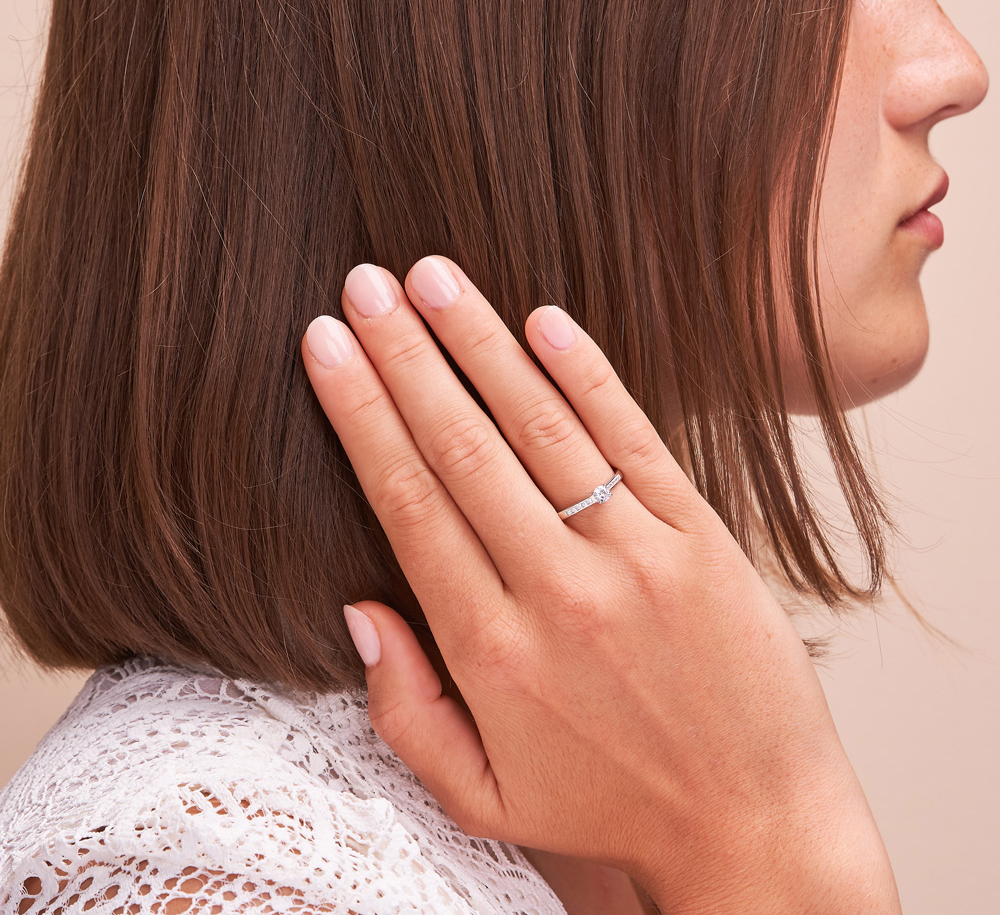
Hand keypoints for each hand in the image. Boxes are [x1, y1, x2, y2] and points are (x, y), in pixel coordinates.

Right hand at [300, 255, 899, 913]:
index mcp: (492, 651)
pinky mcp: (700, 536)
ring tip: (431, 277)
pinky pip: (633, 437)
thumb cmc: (610, 806)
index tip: (327, 351)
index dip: (361, 416)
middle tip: (361, 286)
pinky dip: (587, 373)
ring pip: (541, 426)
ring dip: (480, 343)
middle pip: (462, 448)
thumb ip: (405, 711)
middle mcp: (558, 591)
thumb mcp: (483, 797)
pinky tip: (544, 319)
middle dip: (402, 357)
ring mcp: (635, 556)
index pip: (408, 504)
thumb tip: (358, 611)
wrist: (754, 821)